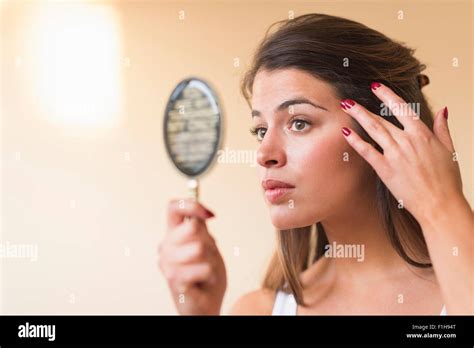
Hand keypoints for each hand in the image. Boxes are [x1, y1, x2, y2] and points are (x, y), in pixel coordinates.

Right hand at [158, 199, 225, 314]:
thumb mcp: (208, 245)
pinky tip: (203, 281)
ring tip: (205, 270)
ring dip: (211, 260)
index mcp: (172, 234)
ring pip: (199, 248)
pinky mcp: (174, 280)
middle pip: (191, 227)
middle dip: (208, 241)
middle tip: (207, 255)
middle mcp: (165, 246)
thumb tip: (201, 214)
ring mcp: (167, 263)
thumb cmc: (207, 275)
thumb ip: (201, 228)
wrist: (207, 303)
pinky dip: (210, 274)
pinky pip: (204, 267)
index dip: (191, 205)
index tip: (209, 215)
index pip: (173, 208)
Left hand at [340, 82, 463, 227]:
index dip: (386, 95)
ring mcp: (394, 155)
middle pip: (381, 118)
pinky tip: (346, 132)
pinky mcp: (385, 169)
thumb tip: (443, 110)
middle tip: (349, 99)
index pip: (401, 108)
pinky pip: (367, 151)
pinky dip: (356, 141)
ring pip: (373, 130)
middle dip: (363, 106)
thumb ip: (442, 128)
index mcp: (422, 134)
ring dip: (358, 116)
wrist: (440, 205)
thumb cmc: (447, 180)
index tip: (375, 87)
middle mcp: (406, 141)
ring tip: (346, 107)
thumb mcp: (449, 149)